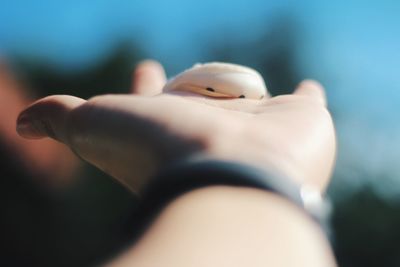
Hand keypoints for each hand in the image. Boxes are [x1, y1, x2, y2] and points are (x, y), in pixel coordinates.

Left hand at [16, 60, 335, 193]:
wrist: (229, 176)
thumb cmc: (162, 152)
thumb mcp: (95, 130)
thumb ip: (61, 120)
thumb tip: (21, 124)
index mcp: (174, 125)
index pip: (157, 98)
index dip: (149, 85)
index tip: (145, 68)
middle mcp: (216, 127)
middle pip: (204, 99)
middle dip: (196, 85)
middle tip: (195, 74)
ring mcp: (260, 125)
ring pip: (252, 101)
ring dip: (247, 91)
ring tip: (249, 85)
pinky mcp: (302, 121)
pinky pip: (307, 102)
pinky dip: (308, 96)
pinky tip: (309, 89)